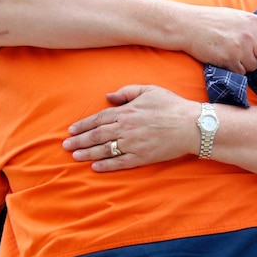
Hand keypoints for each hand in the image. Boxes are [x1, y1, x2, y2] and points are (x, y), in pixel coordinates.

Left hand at [63, 85, 198, 171]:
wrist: (190, 125)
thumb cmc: (171, 105)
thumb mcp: (148, 90)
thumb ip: (126, 92)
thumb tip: (108, 97)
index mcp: (126, 111)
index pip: (99, 118)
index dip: (84, 125)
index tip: (71, 130)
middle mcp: (126, 128)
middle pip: (97, 135)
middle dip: (80, 140)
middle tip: (66, 146)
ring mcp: (133, 144)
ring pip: (104, 150)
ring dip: (88, 153)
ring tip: (75, 156)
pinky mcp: (141, 157)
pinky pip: (119, 162)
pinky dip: (106, 165)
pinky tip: (95, 166)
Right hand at [180, 6, 256, 73]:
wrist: (188, 26)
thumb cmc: (209, 20)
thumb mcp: (235, 16)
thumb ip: (250, 25)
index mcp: (253, 21)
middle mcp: (250, 35)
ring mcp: (240, 49)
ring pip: (254, 67)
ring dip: (246, 65)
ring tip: (233, 56)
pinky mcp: (229, 60)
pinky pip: (240, 72)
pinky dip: (235, 70)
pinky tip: (225, 61)